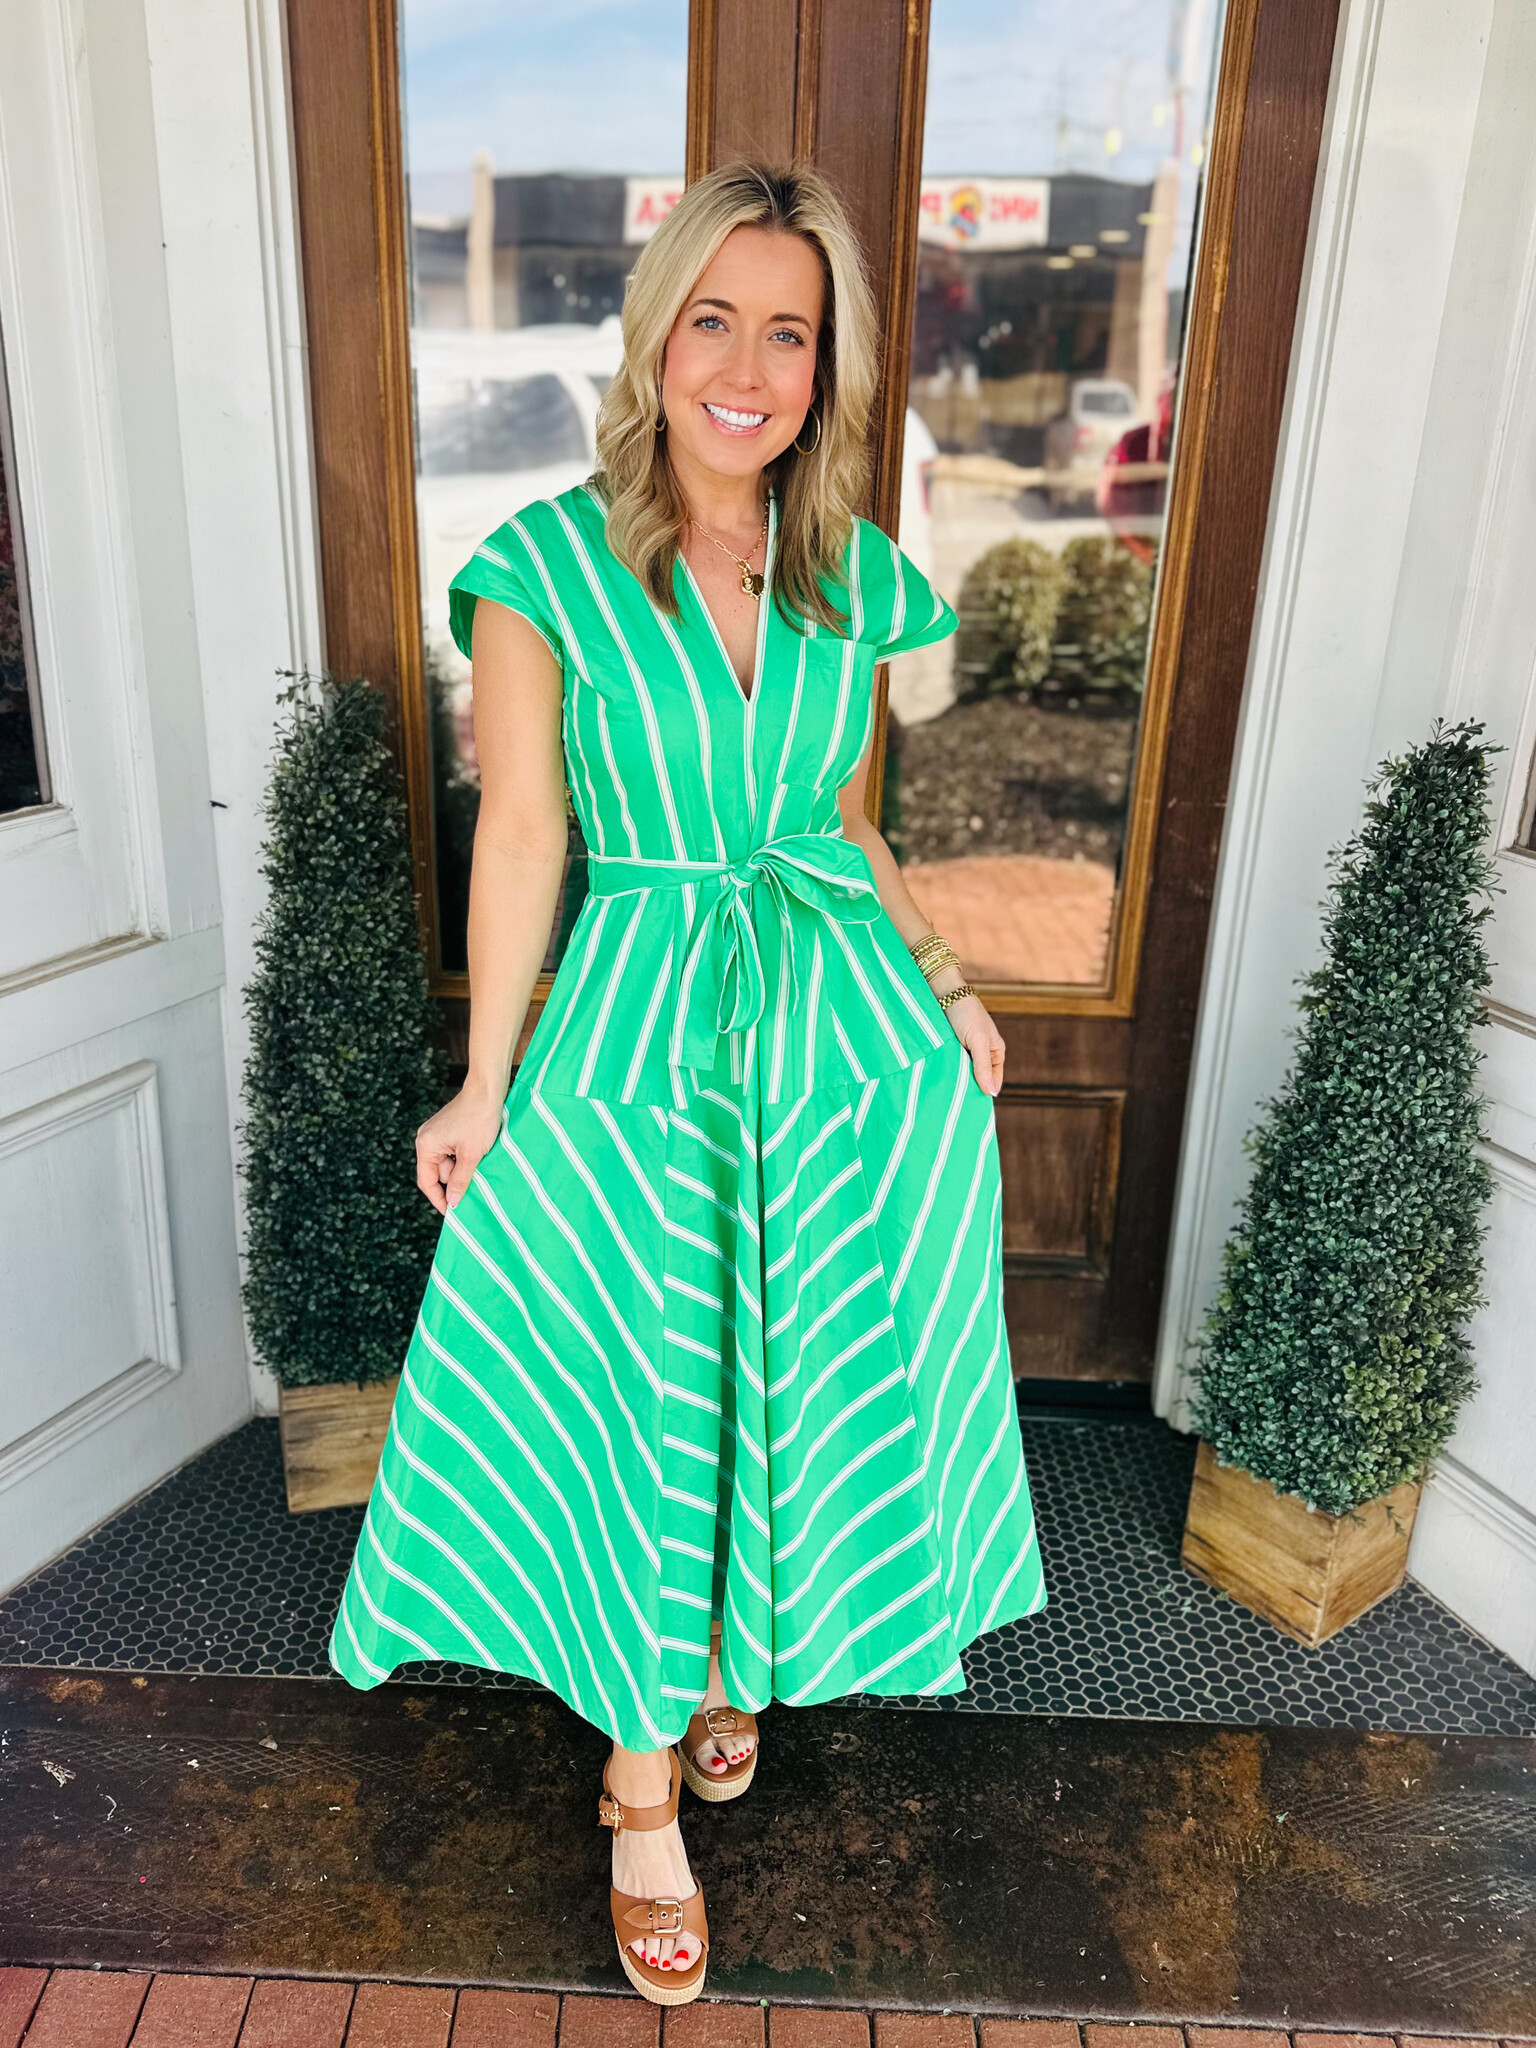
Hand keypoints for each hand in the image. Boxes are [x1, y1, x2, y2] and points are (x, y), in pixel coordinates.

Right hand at [416, 1084, 505, 1214]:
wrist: (488, 1090)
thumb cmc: (480, 1120)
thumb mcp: (472, 1155)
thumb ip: (460, 1180)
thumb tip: (453, 1203)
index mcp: (426, 1146)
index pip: (427, 1182)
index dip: (439, 1199)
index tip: (453, 1213)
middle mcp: (425, 1140)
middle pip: (438, 1173)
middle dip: (456, 1181)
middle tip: (475, 1186)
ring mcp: (436, 1134)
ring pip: (448, 1164)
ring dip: (463, 1169)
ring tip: (480, 1164)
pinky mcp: (447, 1130)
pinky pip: (452, 1152)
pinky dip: (464, 1158)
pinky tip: (479, 1155)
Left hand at [931, 972, 1004, 1096]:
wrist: (944, 993)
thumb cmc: (966, 1014)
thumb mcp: (978, 1041)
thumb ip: (983, 1066)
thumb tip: (992, 1093)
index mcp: (995, 1053)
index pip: (993, 1081)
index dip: (984, 1093)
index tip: (972, 1107)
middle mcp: (981, 1055)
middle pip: (977, 1080)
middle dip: (969, 1088)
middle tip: (957, 1104)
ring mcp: (964, 1053)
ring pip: (962, 1074)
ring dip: (956, 1080)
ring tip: (947, 1095)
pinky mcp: (950, 1050)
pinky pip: (950, 1066)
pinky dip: (946, 1072)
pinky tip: (939, 1081)